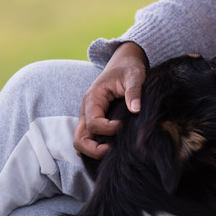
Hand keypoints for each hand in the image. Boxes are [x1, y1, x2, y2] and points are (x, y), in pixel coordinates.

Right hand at [73, 41, 147, 158]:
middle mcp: (85, 110)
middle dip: (94, 150)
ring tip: (113, 151)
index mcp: (93, 98)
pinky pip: (88, 140)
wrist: (123, 63)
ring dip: (93, 152)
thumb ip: (134, 91)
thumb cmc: (128, 69)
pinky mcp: (93, 122)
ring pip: (81, 142)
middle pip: (79, 139)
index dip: (109, 130)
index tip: (124, 125)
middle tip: (114, 150)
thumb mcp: (135, 75)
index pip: (94, 123)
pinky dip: (95, 149)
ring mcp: (87, 118)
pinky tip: (112, 149)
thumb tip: (136, 109)